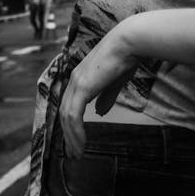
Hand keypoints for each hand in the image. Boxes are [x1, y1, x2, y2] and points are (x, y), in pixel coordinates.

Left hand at [59, 20, 139, 158]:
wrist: (130, 42)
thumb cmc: (126, 57)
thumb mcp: (115, 82)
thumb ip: (106, 97)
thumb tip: (99, 113)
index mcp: (81, 77)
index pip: (70, 105)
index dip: (71, 124)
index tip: (76, 140)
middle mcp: (74, 80)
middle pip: (64, 114)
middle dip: (68, 135)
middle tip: (74, 153)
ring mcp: (76, 83)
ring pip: (67, 118)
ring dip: (72, 138)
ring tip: (77, 153)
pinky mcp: (82, 88)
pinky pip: (74, 116)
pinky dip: (76, 132)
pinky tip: (82, 143)